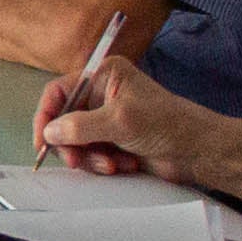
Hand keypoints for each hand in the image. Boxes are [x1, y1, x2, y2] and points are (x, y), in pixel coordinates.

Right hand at [35, 55, 199, 178]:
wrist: (198, 151)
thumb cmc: (167, 124)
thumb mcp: (120, 121)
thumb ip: (80, 126)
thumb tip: (49, 133)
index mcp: (102, 76)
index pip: (59, 92)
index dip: (46, 117)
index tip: (43, 142)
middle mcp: (101, 94)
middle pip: (64, 120)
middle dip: (71, 144)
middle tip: (78, 161)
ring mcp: (106, 118)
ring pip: (76, 141)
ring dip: (90, 157)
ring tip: (112, 165)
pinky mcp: (113, 140)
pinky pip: (91, 154)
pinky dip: (103, 163)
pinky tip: (125, 164)